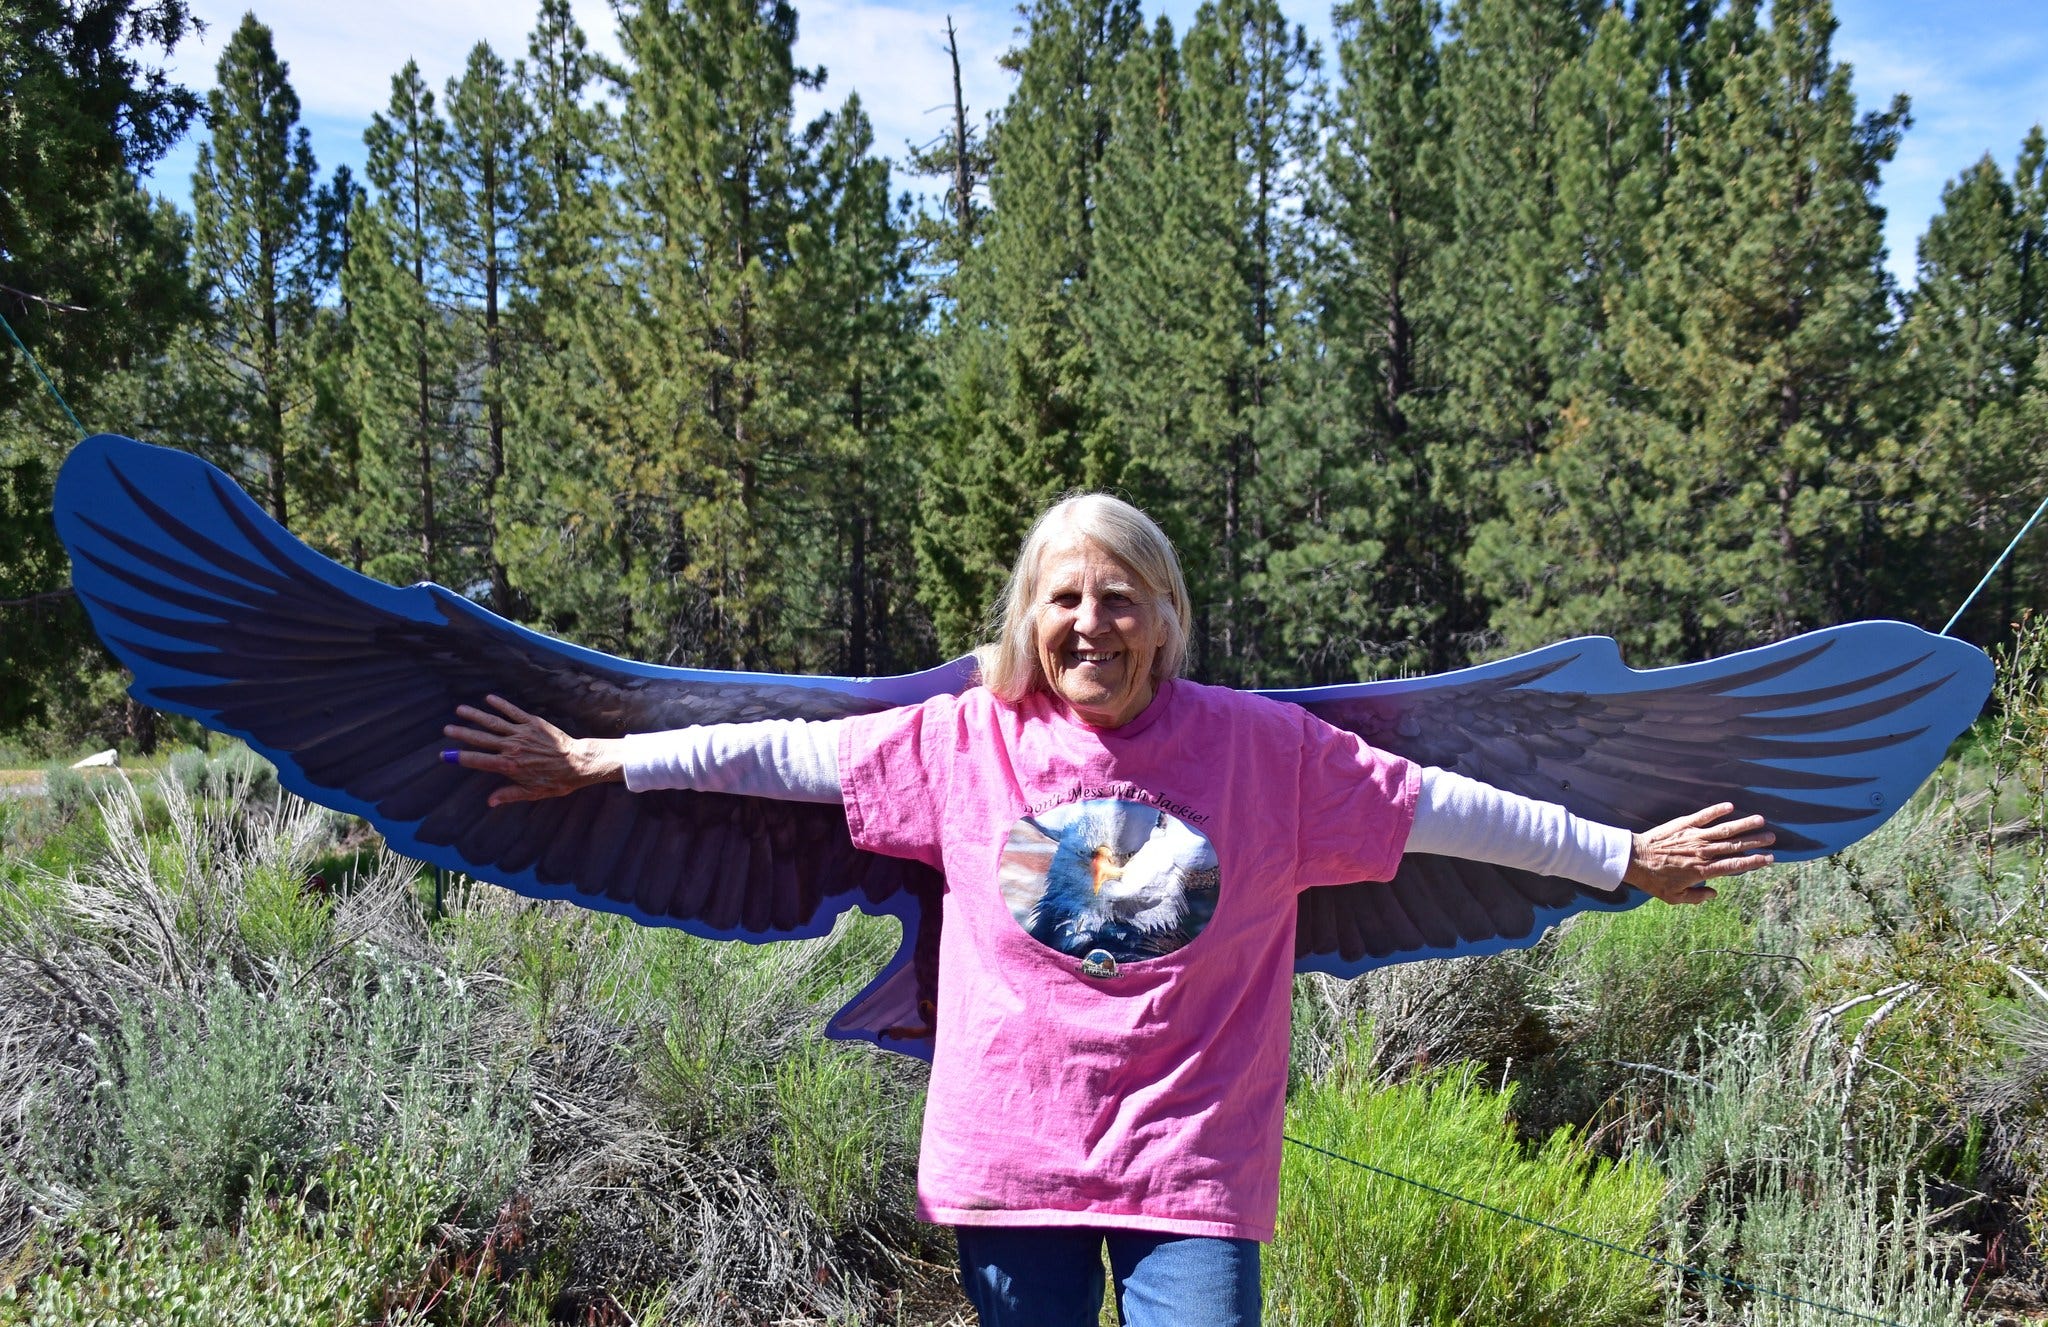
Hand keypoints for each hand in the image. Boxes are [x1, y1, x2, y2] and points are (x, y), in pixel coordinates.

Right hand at [441, 695, 622, 806]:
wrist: (578, 763)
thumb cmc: (556, 781)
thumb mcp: (532, 793)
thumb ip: (509, 795)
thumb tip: (489, 802)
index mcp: (509, 766)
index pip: (478, 761)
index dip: (460, 758)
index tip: (446, 756)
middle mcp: (512, 748)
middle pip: (481, 739)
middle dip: (462, 733)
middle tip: (446, 729)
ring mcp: (522, 733)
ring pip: (493, 723)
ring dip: (476, 715)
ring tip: (459, 710)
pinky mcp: (533, 723)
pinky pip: (513, 712)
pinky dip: (501, 704)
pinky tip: (488, 698)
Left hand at [1623, 803, 1775, 904]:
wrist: (1633, 860)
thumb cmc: (1653, 880)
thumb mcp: (1674, 898)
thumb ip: (1697, 897)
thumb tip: (1714, 894)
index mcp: (1703, 870)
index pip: (1735, 865)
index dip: (1753, 862)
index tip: (1769, 858)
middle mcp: (1703, 852)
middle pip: (1734, 846)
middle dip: (1755, 842)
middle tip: (1771, 837)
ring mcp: (1694, 836)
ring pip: (1724, 829)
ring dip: (1743, 824)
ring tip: (1760, 820)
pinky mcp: (1683, 824)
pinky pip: (1703, 816)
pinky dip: (1717, 810)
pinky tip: (1730, 806)